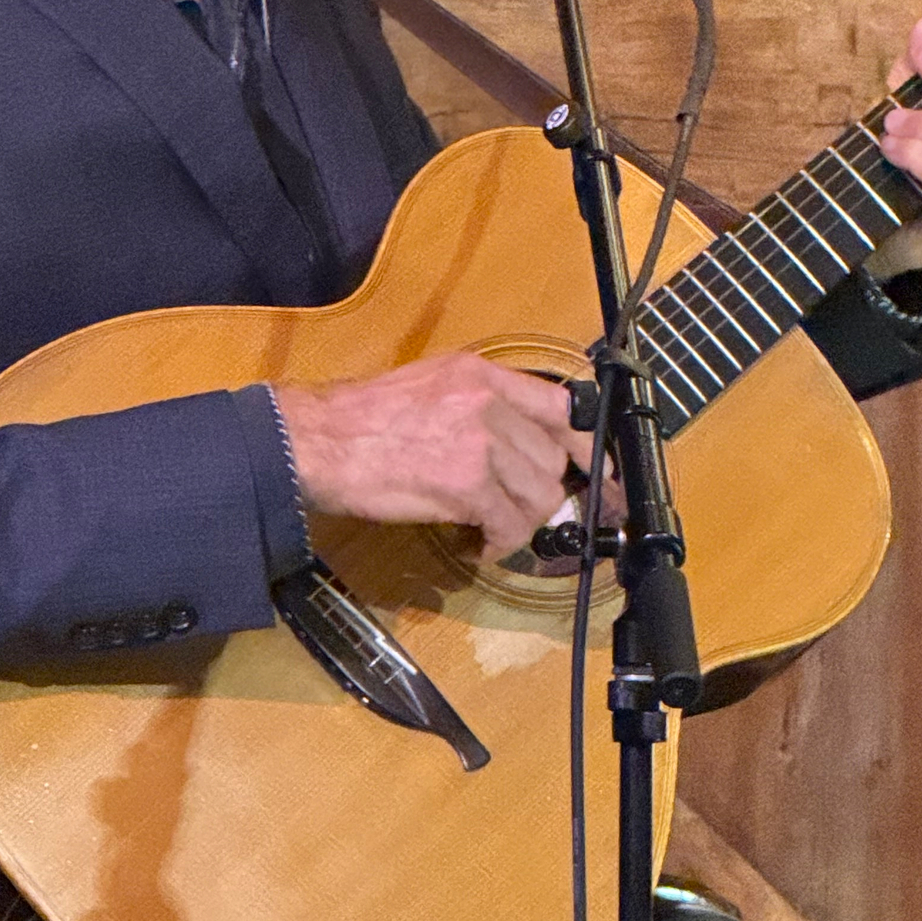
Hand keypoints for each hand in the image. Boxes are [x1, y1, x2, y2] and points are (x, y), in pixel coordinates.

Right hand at [272, 353, 602, 563]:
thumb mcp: (430, 385)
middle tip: (535, 517)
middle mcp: (488, 402)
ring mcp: (480, 442)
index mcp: (481, 375)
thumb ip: (480, 404)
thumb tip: (517, 445)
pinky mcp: (466, 484)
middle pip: (553, 459)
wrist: (317, 440)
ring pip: (538, 495)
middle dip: (545, 496)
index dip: (591, 447)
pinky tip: (481, 545)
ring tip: (494, 530)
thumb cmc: (362, 419)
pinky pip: (509, 523)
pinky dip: (501, 543)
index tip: (603, 475)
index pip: (561, 406)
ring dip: (521, 523)